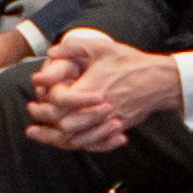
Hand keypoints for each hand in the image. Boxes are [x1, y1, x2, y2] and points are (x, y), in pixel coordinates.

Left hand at [23, 29, 187, 149]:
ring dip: (57, 142)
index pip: (62, 104)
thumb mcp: (101, 47)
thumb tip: (51, 53)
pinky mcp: (117, 128)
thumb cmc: (129, 61)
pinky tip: (68, 143)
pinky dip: (79, 145)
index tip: (34, 103)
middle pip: (66, 128)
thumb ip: (73, 47)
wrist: (160, 79)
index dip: (45, 105)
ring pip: (79, 140)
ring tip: (42, 137)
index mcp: (93, 88)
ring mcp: (110, 121)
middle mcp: (100, 109)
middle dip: (46, 129)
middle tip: (32, 127)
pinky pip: (95, 144)